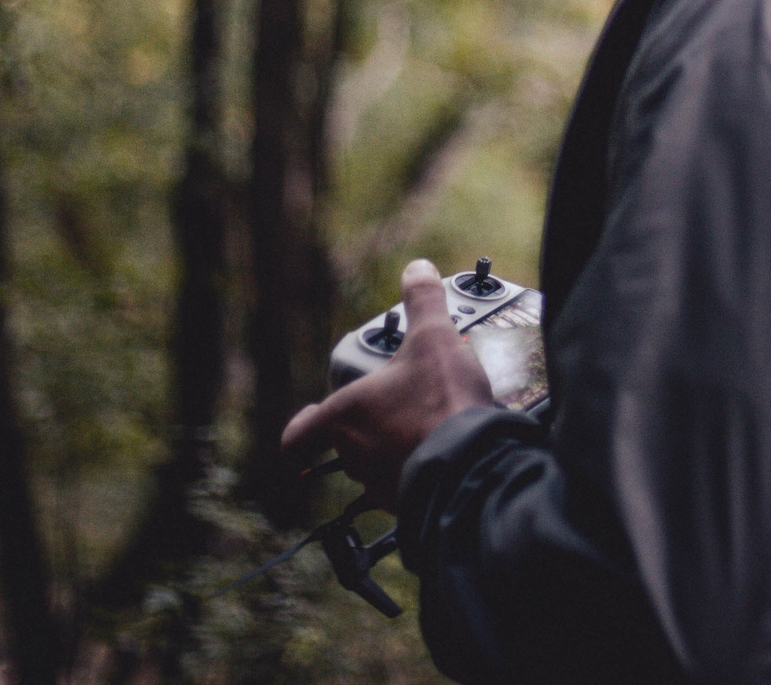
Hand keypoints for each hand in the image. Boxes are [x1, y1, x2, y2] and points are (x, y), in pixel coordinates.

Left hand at [282, 259, 495, 509]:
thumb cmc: (441, 401)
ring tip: (423, 423)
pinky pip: (402, 484)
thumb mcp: (433, 336)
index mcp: (346, 414)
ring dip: (391, 446)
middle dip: (367, 423)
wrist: (471, 460)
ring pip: (373, 464)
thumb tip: (418, 268)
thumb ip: (423, 300)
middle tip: (396, 402)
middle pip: (344, 441)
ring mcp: (378, 482)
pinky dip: (414, 467)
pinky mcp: (406, 501)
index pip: (299, 434)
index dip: (301, 428)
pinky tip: (441, 449)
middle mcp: (354, 452)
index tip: (308, 422)